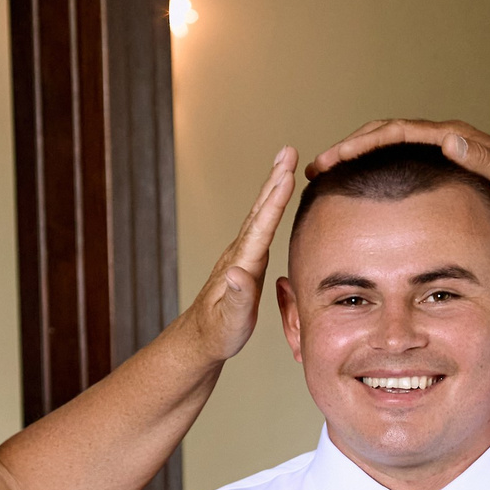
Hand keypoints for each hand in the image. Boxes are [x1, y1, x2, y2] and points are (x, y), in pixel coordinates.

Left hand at [172, 146, 297, 365]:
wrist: (202, 338)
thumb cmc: (218, 333)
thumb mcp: (229, 322)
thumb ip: (236, 298)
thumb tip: (238, 273)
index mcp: (241, 265)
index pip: (260, 229)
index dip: (274, 202)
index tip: (286, 176)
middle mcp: (240, 253)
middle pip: (260, 211)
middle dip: (274, 180)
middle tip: (287, 151)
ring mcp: (242, 253)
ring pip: (260, 213)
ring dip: (273, 185)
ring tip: (285, 161)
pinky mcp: (246, 258)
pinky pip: (262, 224)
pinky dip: (271, 204)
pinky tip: (277, 196)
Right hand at [307, 120, 489, 223]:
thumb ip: (481, 158)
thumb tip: (449, 140)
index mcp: (448, 136)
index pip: (395, 132)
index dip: (363, 143)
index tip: (337, 156)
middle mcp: (437, 137)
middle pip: (381, 134)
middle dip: (347, 148)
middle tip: (317, 166)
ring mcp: (433, 150)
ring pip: (383, 147)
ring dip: (353, 156)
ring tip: (324, 173)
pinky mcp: (430, 165)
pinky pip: (392, 162)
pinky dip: (368, 168)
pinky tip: (352, 184)